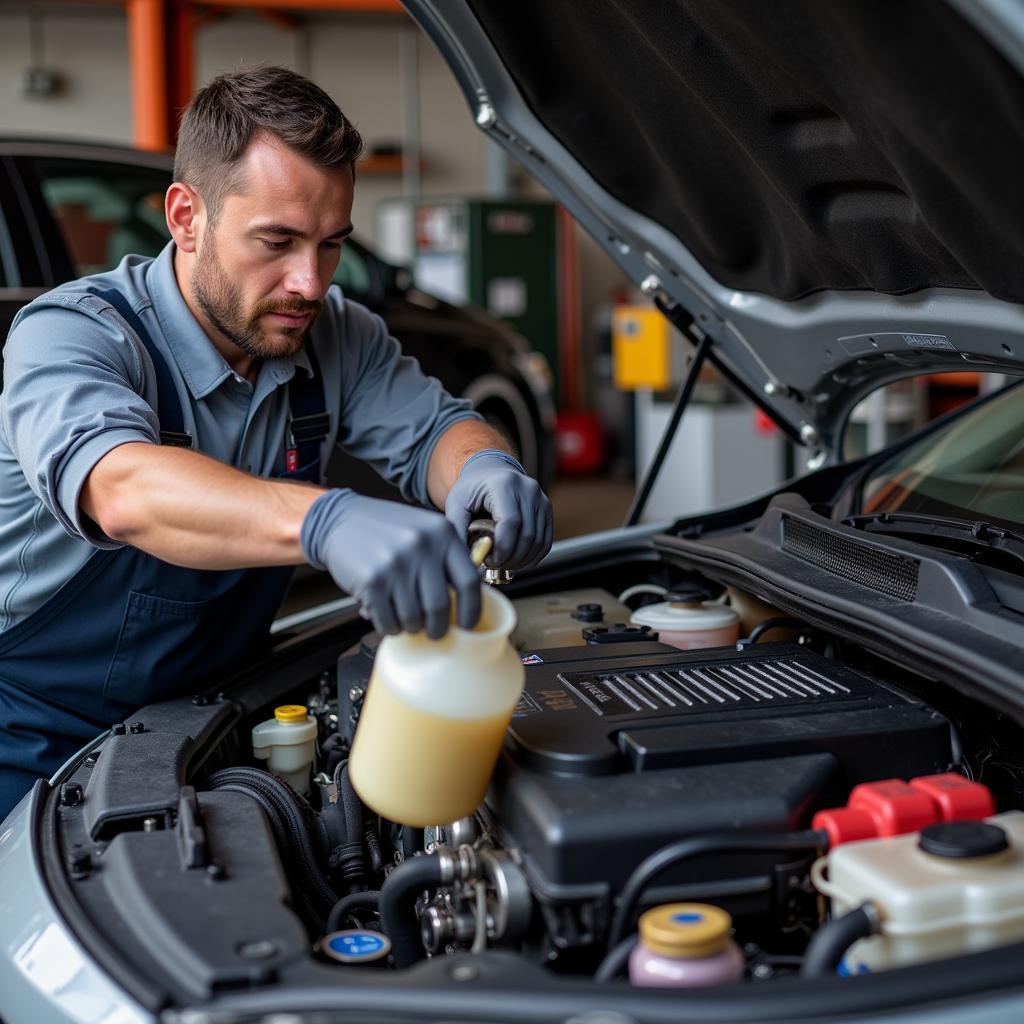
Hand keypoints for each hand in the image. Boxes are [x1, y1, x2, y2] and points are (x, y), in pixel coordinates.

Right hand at [301, 490, 480, 638]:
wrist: (340, 520)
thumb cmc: (387, 531)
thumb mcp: (425, 532)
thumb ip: (447, 559)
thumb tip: (469, 602)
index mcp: (442, 533)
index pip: (469, 581)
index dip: (472, 610)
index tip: (468, 625)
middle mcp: (422, 545)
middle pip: (440, 606)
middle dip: (437, 628)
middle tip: (433, 631)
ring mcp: (396, 562)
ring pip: (413, 619)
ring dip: (409, 627)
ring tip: (402, 616)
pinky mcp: (372, 580)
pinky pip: (389, 621)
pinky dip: (389, 626)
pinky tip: (384, 614)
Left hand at [444, 450, 552, 569]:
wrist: (490, 471)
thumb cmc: (472, 489)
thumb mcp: (456, 504)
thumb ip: (457, 529)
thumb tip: (465, 560)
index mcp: (503, 485)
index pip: (510, 522)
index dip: (502, 548)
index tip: (488, 560)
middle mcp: (527, 489)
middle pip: (527, 535)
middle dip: (511, 558)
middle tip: (494, 566)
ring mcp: (540, 498)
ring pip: (538, 541)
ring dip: (522, 560)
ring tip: (504, 564)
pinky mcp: (546, 508)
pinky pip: (546, 541)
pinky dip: (533, 557)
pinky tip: (518, 562)